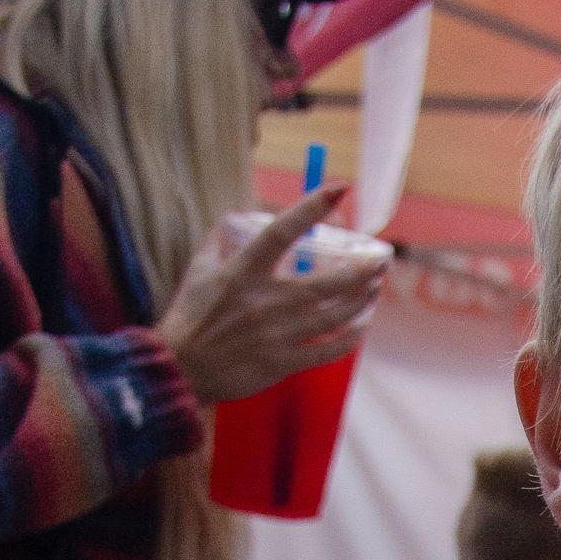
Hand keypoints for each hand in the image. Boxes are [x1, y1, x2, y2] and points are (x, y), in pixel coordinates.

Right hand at [157, 185, 384, 408]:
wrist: (181, 370)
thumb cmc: (189, 317)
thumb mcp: (199, 271)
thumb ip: (218, 240)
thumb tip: (237, 216)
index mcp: (243, 271)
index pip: (282, 230)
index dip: (312, 207)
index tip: (339, 189)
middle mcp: (265, 300)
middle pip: (328, 282)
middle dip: (361, 270)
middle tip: (380, 260)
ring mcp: (278, 333)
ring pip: (335, 315)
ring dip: (361, 300)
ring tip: (373, 288)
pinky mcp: (283, 362)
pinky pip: (328, 349)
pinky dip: (350, 338)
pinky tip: (361, 327)